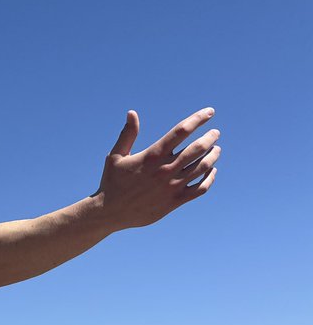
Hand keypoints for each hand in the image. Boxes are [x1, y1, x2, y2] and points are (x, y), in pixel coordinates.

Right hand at [96, 108, 220, 229]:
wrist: (109, 213)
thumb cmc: (112, 182)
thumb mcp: (115, 156)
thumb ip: (127, 134)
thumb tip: (132, 113)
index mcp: (152, 155)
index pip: (181, 131)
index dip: (198, 119)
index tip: (209, 112)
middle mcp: (165, 170)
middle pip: (198, 148)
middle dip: (210, 137)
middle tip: (215, 133)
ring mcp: (172, 186)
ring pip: (203, 167)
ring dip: (213, 156)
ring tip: (216, 149)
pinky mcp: (174, 201)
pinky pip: (200, 188)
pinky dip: (210, 178)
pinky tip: (211, 171)